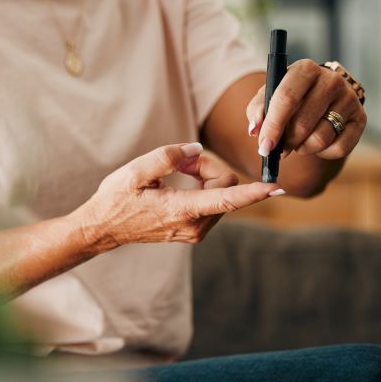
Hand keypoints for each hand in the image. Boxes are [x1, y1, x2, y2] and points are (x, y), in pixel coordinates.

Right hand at [76, 143, 280, 251]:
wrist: (103, 228)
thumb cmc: (116, 199)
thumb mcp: (136, 172)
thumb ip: (168, 157)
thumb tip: (196, 150)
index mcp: (182, 211)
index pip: (227, 199)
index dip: (254, 192)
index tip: (276, 187)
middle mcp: (194, 226)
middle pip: (224, 187)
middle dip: (208, 167)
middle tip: (179, 161)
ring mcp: (194, 231)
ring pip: (219, 194)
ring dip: (203, 176)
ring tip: (174, 172)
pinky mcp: (193, 230)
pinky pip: (210, 201)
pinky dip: (200, 186)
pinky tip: (177, 182)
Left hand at [246, 59, 366, 159]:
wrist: (322, 95)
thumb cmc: (290, 97)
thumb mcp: (269, 96)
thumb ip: (258, 111)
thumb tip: (256, 129)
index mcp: (305, 69)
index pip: (287, 98)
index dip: (273, 126)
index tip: (264, 147)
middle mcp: (331, 80)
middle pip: (303, 123)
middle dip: (286, 142)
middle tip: (279, 149)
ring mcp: (349, 99)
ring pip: (320, 139)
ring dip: (303, 148)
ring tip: (298, 142)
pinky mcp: (360, 118)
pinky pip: (340, 148)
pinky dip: (323, 153)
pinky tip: (317, 143)